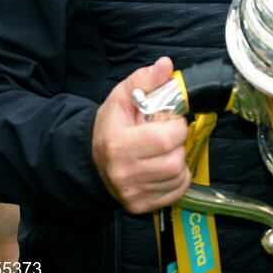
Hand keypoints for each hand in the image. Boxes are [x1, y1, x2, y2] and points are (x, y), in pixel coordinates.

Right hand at [91, 57, 190, 214]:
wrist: (92, 159)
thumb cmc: (112, 125)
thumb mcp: (123, 96)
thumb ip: (145, 79)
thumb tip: (166, 65)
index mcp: (119, 145)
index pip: (166, 139)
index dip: (176, 126)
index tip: (170, 121)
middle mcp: (124, 174)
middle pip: (175, 161)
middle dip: (179, 144)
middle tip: (169, 136)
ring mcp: (132, 194)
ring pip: (178, 177)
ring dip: (179, 160)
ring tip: (166, 151)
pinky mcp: (140, 207)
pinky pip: (177, 192)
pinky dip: (178, 178)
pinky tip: (165, 167)